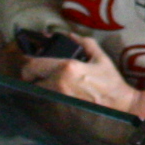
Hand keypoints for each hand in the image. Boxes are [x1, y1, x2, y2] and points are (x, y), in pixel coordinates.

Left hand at [21, 36, 144, 114]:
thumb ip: (83, 42)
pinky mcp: (60, 109)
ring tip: (44, 80)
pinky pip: (44, 100)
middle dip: (29, 73)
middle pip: (29, 79)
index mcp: (67, 68)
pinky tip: (53, 91)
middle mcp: (58, 84)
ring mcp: (58, 98)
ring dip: (37, 84)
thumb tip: (70, 35)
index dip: (26, 60)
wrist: (118, 105)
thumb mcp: (100, 57)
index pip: (33, 64)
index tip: (27, 57)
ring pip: (35, 90)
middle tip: (35, 69)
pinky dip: (45, 94)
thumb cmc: (110, 81)